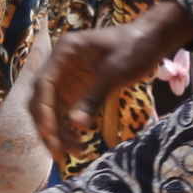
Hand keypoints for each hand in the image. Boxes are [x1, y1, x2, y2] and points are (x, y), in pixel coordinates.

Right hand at [31, 0, 192, 160]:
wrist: (150, 39)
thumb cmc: (133, 49)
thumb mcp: (115, 74)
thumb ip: (94, 98)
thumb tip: (77, 126)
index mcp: (64, 53)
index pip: (44, 85)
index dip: (44, 113)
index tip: (52, 136)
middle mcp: (59, 65)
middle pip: (42, 99)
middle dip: (48, 126)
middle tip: (59, 153)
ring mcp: (67, 78)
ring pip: (52, 109)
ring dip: (59, 131)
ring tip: (76, 152)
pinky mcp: (77, 89)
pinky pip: (66, 111)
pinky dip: (69, 127)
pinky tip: (79, 140)